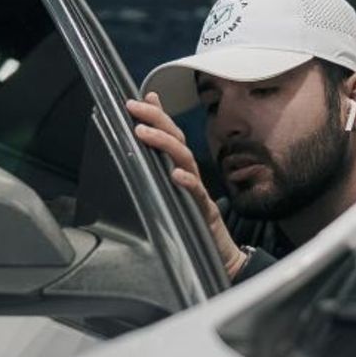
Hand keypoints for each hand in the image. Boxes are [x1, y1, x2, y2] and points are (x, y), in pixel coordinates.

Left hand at [126, 92, 248, 280]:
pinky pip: (196, 195)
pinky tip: (174, 175)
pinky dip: (186, 183)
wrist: (221, 257)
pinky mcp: (204, 213)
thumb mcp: (173, 197)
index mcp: (183, 171)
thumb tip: (141, 157)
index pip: (171, 136)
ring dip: (164, 143)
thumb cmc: (195, 225)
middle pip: (177, 140)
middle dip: (156, 120)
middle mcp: (191, 176)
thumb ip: (160, 175)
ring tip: (143, 133)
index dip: (158, 116)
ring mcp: (198, 193)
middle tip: (134, 107)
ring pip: (184, 160)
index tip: (140, 99)